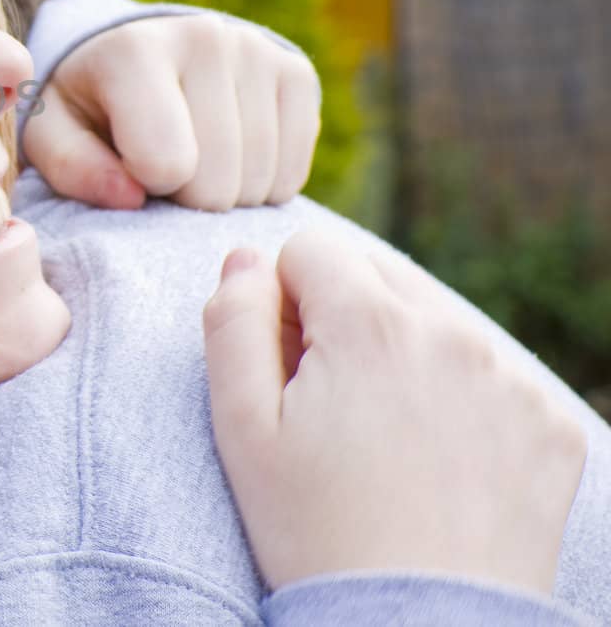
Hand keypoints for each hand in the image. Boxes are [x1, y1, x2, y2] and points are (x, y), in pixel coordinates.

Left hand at [23, 14, 320, 210]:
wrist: (139, 55)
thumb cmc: (88, 106)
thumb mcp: (50, 134)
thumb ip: (72, 167)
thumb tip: (132, 195)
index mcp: (133, 50)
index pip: (166, 165)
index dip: (143, 187)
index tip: (126, 164)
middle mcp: (204, 37)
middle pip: (215, 184)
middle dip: (184, 196)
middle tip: (161, 165)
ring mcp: (257, 50)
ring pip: (258, 185)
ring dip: (224, 193)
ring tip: (193, 157)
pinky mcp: (297, 72)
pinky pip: (293, 174)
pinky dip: (261, 184)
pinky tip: (230, 157)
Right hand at [202, 228, 587, 595]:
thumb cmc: (315, 532)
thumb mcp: (241, 428)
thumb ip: (232, 322)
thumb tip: (246, 260)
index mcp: (370, 322)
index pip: (310, 251)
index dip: (282, 303)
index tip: (285, 369)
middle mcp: (452, 333)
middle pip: (376, 276)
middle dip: (342, 319)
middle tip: (328, 407)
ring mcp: (510, 379)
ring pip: (435, 322)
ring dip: (402, 354)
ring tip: (382, 440)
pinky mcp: (550, 425)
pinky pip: (490, 375)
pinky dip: (460, 400)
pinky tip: (436, 462)